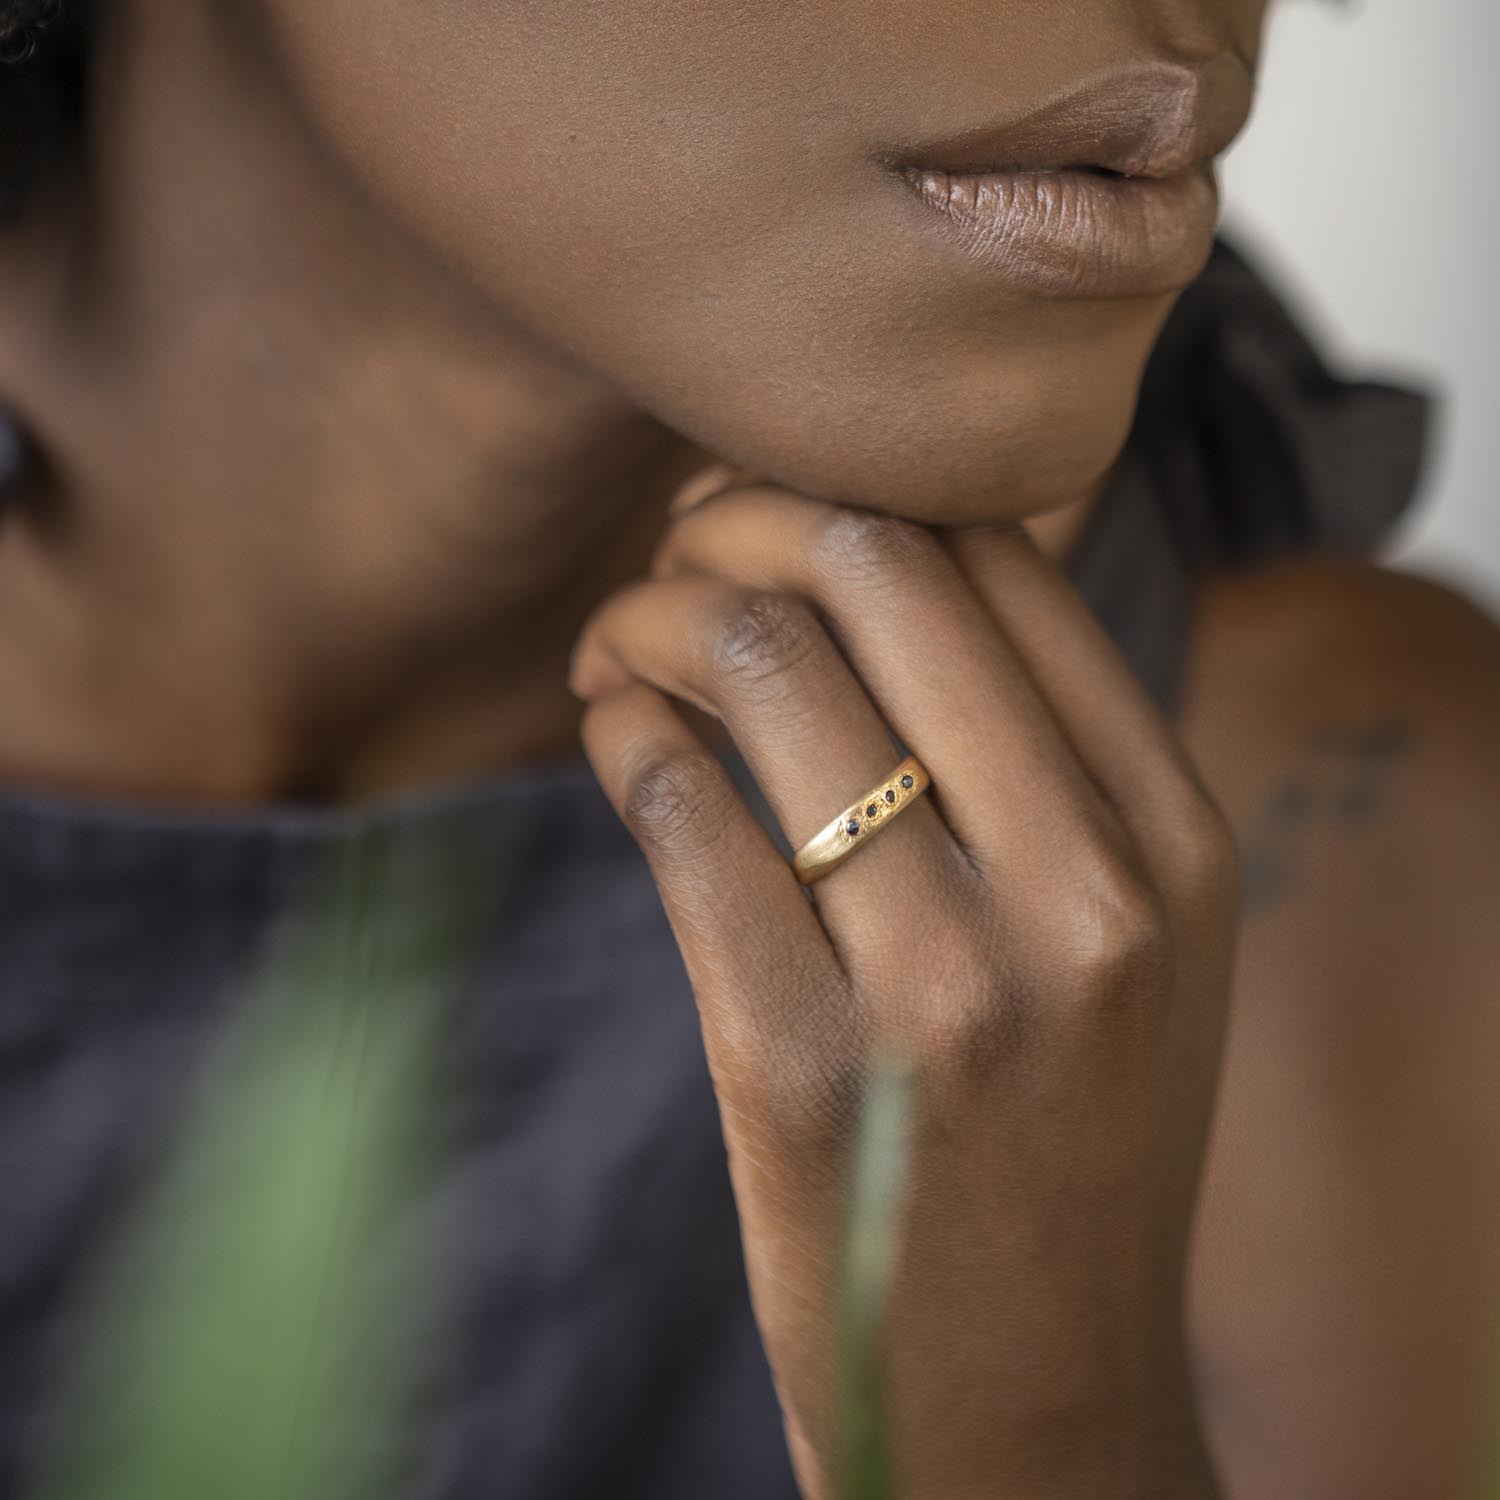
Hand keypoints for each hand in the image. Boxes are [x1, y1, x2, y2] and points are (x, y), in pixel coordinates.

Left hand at [568, 475, 1237, 1499]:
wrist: (1038, 1401)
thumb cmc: (1062, 1146)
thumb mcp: (1125, 946)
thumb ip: (1042, 765)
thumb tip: (872, 566)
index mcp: (1172, 841)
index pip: (1001, 556)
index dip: (852, 496)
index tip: (768, 517)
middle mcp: (1082, 894)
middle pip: (876, 569)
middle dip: (737, 520)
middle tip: (676, 557)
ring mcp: (944, 984)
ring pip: (761, 664)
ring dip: (652, 615)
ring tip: (620, 646)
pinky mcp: (798, 1067)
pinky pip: (677, 805)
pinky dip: (619, 727)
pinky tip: (611, 730)